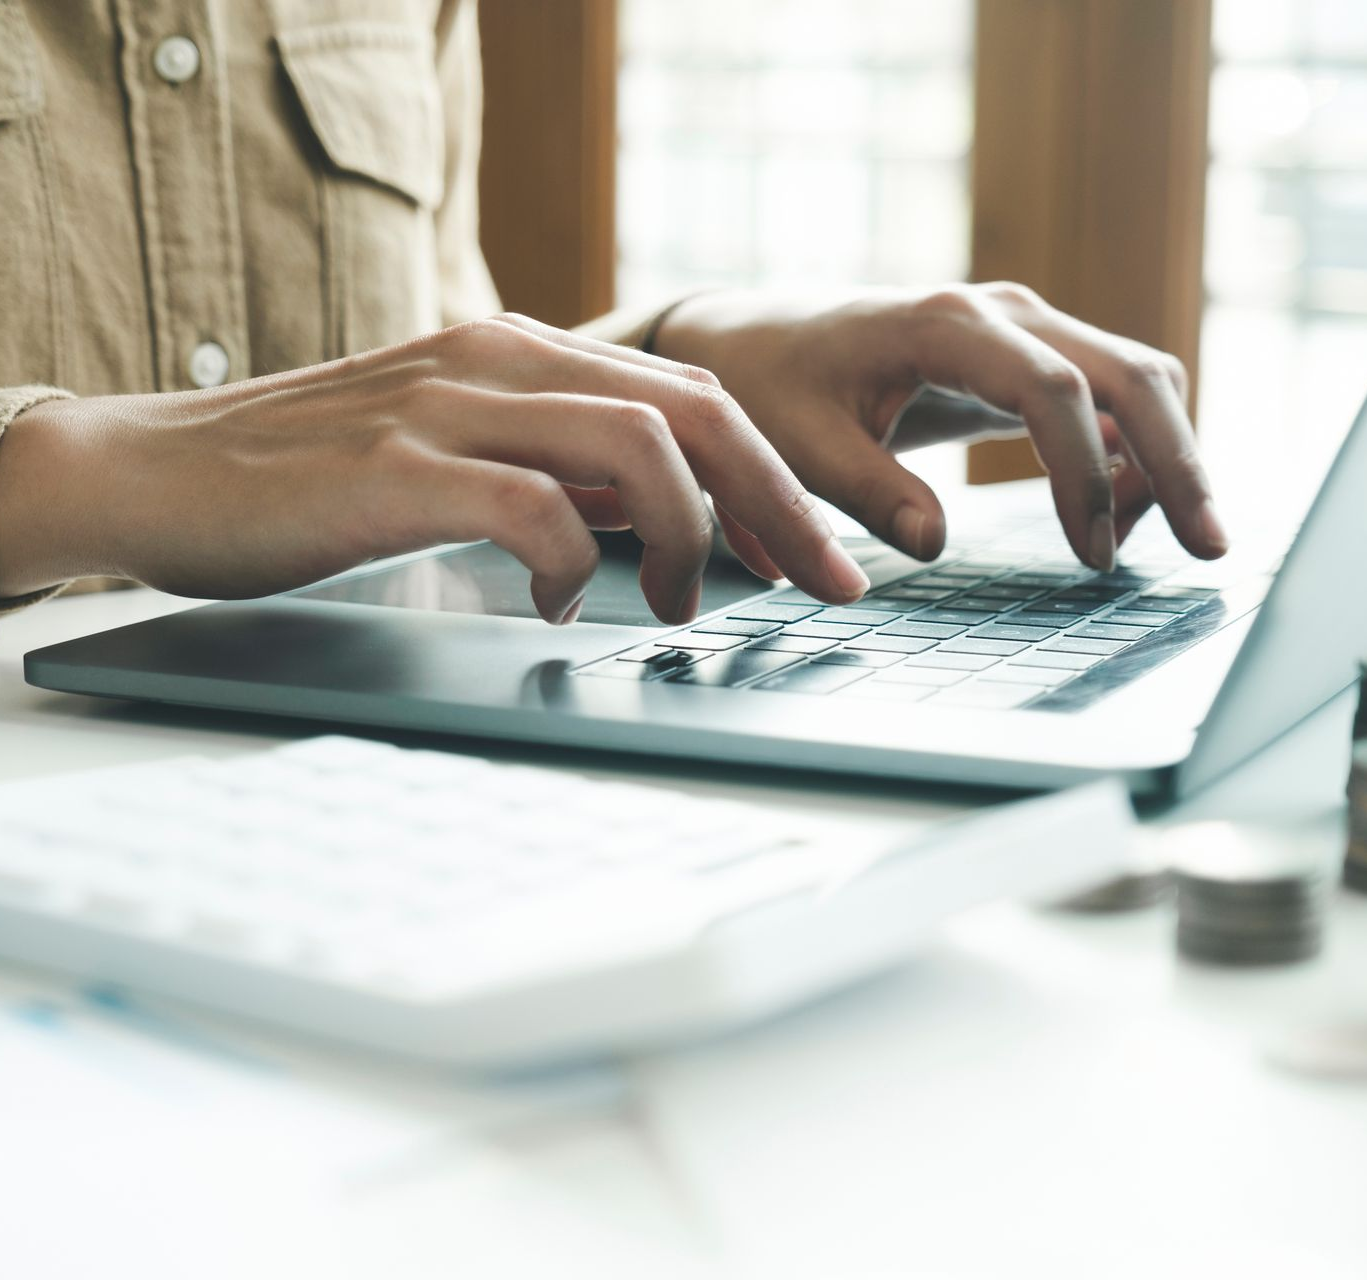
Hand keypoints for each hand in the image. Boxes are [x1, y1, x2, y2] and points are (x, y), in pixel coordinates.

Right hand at [0, 316, 868, 621]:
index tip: (820, 555)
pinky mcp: (394, 468)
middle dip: (777, 506)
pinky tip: (558, 602)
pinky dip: (570, 562)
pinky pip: (528, 506)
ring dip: (686, 537)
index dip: (776, 480)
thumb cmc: (314, 479)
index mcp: (524, 354)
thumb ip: (555, 470)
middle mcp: (499, 361)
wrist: (161, 471)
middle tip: (818, 584)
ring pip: (633, 448)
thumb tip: (656, 519)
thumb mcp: (462, 457)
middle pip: (695, 414)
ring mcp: (447, 406)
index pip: (694, 401)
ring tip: (681, 604)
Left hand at [651, 284, 1229, 570]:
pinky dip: (1127, 451)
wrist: (758, 338)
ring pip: (1133, 378)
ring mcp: (1021, 329)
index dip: (1083, 474)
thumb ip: (868, 491)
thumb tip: (937, 545)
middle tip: (1208, 546)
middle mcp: (1001, 313)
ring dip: (1163, 455)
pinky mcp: (1022, 358)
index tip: (1089, 553)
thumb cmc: (774, 388)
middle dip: (1177, 459)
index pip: (1051, 389)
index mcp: (944, 325)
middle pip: (1128, 372)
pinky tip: (1108, 517)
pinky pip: (1103, 396)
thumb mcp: (801, 446)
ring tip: (1144, 545)